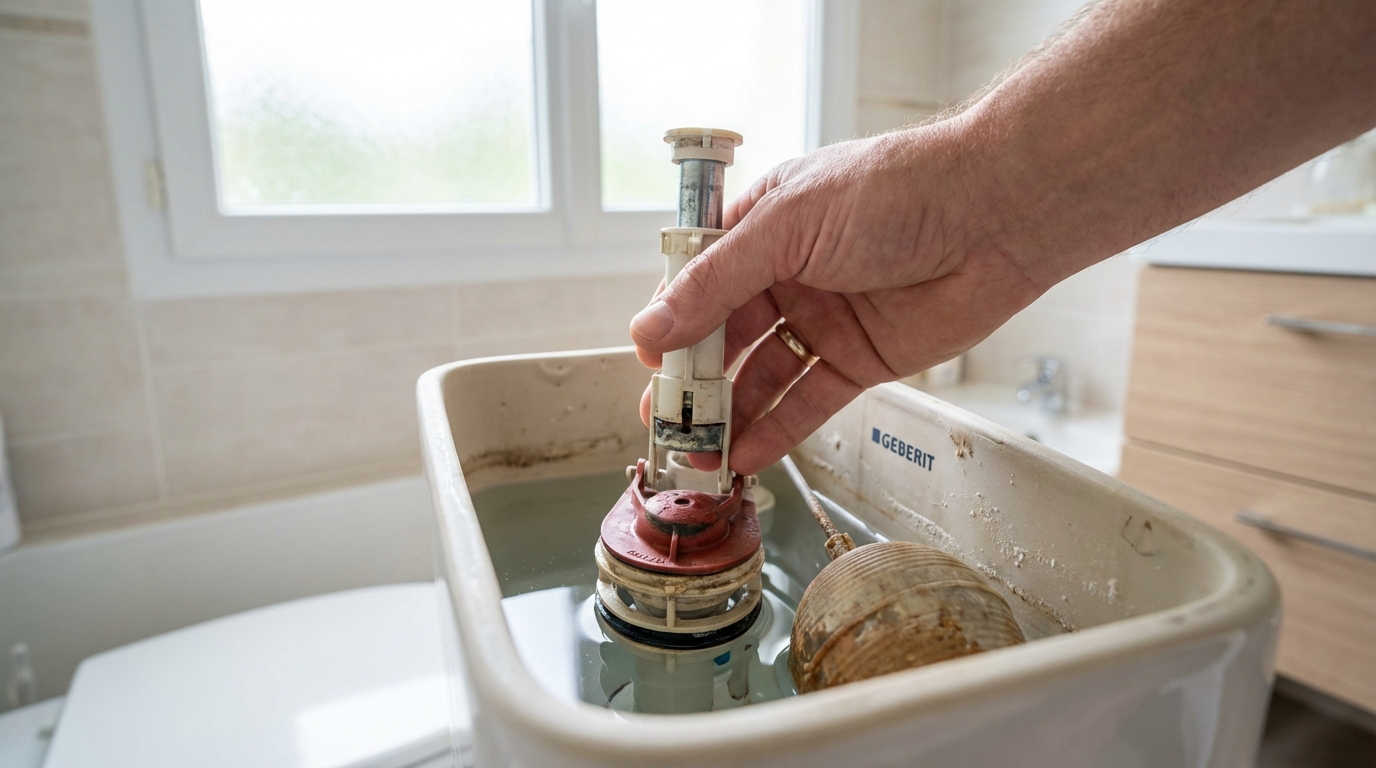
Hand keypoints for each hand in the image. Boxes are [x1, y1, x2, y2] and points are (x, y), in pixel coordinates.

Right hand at [630, 120, 1044, 475]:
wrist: (994, 215)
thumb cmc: (893, 192)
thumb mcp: (787, 226)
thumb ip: (717, 283)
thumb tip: (650, 330)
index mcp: (762, 226)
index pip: (697, 282)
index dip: (670, 325)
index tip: (649, 365)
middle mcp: (787, 273)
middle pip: (724, 336)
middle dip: (693, 381)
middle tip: (666, 424)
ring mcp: (823, 318)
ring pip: (762, 375)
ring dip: (730, 415)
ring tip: (701, 454)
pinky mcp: (860, 358)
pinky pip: (809, 401)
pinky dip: (778, 429)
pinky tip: (747, 455)